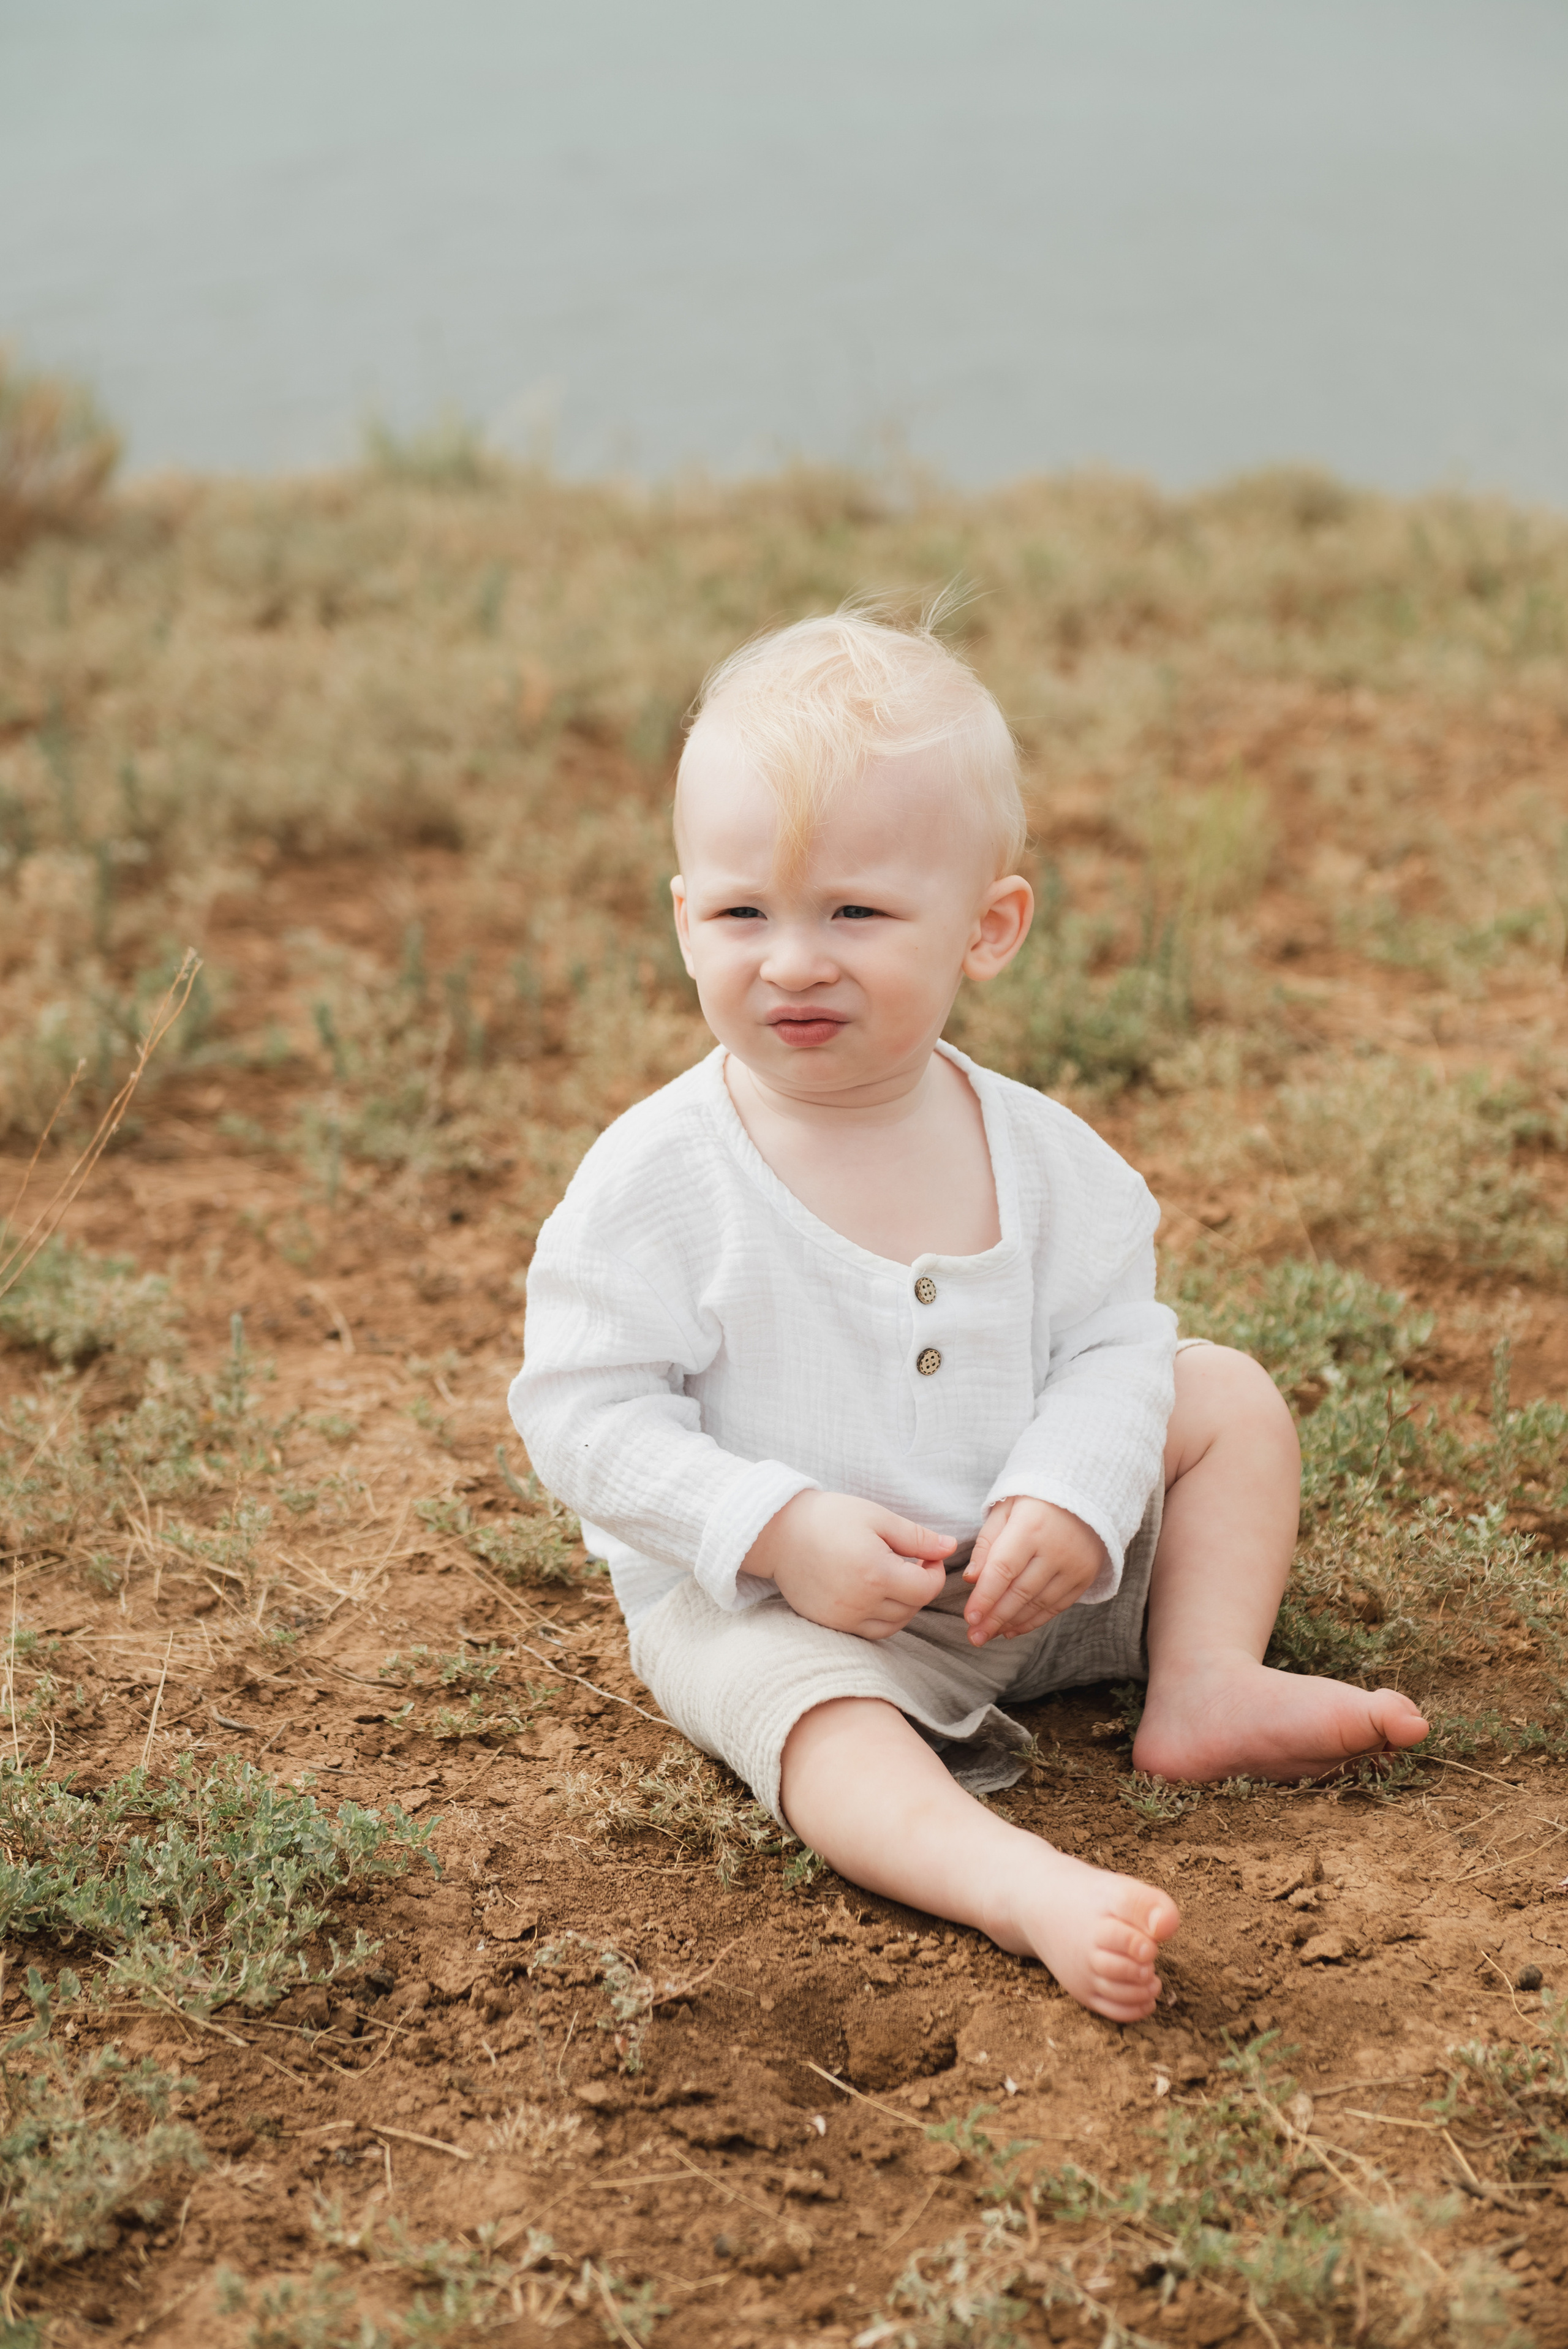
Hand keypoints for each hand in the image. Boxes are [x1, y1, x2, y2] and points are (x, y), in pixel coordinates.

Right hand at [745, 1490, 954, 1639]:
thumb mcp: (876, 1516)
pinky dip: (880, 1618)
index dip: (935, 1572)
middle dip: (920, 1587)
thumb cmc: (828, 1517)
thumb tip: (950, 1547)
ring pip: (893, 1625)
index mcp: (875, 1573)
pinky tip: (874, 1594)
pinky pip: (868, 1632)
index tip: (927, 1556)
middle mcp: (860, 1602)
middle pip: (912, 1608)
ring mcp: (843, 1618)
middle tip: (912, 1563)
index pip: (926, 1589)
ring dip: (903, 1605)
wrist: (777, 1533)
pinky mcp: (829, 1624)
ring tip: (892, 1578)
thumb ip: (916, 1537)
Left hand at [961, 1497, 1106, 1645]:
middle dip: (994, 1618)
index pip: (1003, 1570)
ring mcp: (1075, 1565)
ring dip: (1011, 1623)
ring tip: (988, 1634)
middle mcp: (1056, 1549)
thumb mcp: (1005, 1508)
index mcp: (1031, 1526)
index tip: (969, 1617)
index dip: (985, 1597)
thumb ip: (987, 1543)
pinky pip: (1057, 1606)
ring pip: (1039, 1603)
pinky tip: (1013, 1629)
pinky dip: (1034, 1621)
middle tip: (973, 1636)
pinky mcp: (1086, 1576)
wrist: (1087, 1491)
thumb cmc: (1036, 1498)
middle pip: (1020, 1592)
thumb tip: (971, 1580)